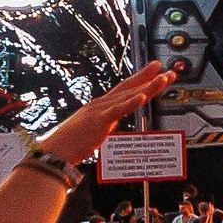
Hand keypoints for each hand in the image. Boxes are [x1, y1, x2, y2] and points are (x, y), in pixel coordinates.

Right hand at [28, 64, 178, 169]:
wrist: (54, 151)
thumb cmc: (71, 143)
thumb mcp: (93, 130)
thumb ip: (104, 124)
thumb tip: (111, 125)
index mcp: (100, 105)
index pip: (125, 89)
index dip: (141, 78)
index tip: (156, 71)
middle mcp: (101, 103)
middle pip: (130, 88)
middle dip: (150, 78)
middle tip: (168, 71)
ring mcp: (100, 110)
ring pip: (128, 96)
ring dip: (148, 87)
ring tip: (163, 79)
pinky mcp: (99, 121)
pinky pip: (118, 110)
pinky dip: (131, 103)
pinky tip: (143, 96)